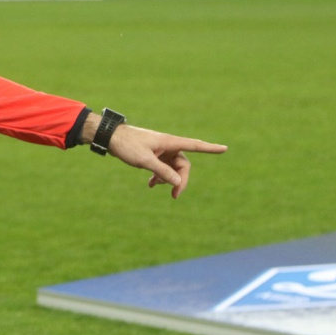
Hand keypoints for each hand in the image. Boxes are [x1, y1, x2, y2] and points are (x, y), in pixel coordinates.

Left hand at [107, 124, 226, 198]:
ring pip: (171, 168)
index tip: (224, 148)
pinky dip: (159, 176)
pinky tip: (151, 185)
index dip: (210, 148)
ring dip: (167, 179)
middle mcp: (168, 146)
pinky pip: (162, 168)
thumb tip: (178, 182)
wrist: (110, 138)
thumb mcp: (144, 160)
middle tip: (174, 196)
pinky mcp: (153, 155)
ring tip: (154, 185)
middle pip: (182, 165)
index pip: (194, 145)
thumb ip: (162, 171)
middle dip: (179, 180)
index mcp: (169, 142)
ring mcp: (160, 151)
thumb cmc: (127, 145)